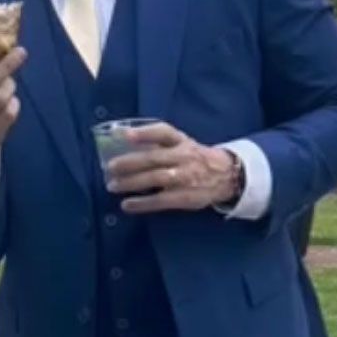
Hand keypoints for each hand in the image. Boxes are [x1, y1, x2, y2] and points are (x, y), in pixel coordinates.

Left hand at [108, 123, 241, 211]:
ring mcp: (185, 177)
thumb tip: (122, 140)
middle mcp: (183, 156)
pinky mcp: (185, 197)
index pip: (163, 132)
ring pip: (155, 178)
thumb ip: (159, 142)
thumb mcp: (183, 143)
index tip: (125, 135)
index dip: (144, 133)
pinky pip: (160, 200)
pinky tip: (127, 205)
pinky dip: (142, 203)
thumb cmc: (194, 158)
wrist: (226, 175)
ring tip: (113, 186)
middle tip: (110, 167)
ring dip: (131, 183)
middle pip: (154, 158)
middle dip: (130, 162)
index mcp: (182, 141)